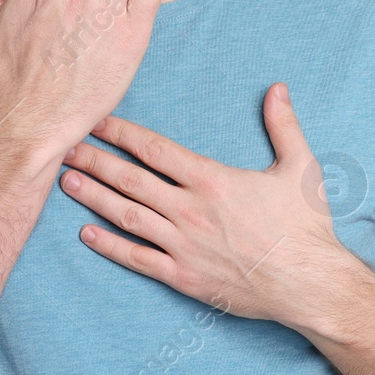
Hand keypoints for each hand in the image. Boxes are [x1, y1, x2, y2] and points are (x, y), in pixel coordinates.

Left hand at [58, 83, 351, 327]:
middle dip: (94, 161)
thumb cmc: (306, 227)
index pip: (154, 150)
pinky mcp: (184, 277)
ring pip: (127, 216)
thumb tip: (278, 88)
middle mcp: (190, 210)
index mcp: (212, 180)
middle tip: (63, 148)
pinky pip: (138, 259)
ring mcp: (184, 245)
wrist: (311, 285)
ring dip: (94, 198)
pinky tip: (86, 234)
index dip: (120, 133)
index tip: (95, 121)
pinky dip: (110, 246)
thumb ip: (284, 125)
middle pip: (130, 180)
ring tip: (66, 183)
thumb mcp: (300, 168)